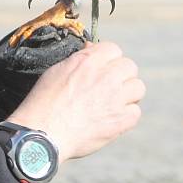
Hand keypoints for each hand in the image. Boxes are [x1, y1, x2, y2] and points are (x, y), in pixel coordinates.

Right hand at [5, 41, 144, 162]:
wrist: (44, 133)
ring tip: (115, 101)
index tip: (102, 68)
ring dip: (129, 93)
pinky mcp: (120, 120)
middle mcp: (106, 76)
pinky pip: (135, 112)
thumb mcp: (56, 70)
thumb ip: (79, 59)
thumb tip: (93, 49)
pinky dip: (127, 115)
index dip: (108, 59)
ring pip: (138, 87)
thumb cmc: (44, 102)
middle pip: (130, 66)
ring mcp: (115, 99)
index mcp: (88, 61)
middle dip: (121, 74)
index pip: (113, 49)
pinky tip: (113, 118)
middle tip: (110, 86)